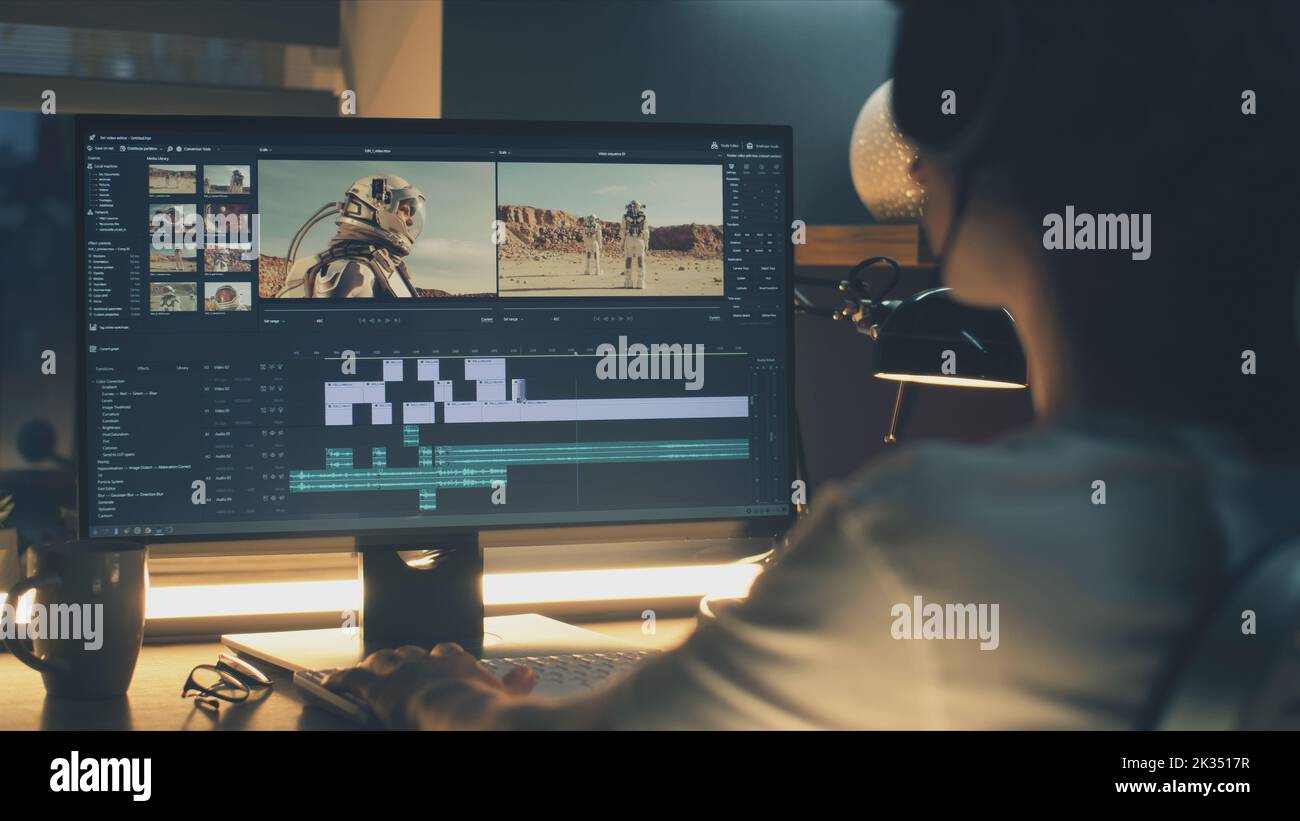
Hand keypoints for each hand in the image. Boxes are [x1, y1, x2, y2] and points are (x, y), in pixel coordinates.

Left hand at [323, 643, 536, 729]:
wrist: (466, 715)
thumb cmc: (487, 710)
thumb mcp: (505, 696)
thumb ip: (514, 684)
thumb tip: (527, 675)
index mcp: (459, 664)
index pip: (446, 653)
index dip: (438, 659)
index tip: (437, 664)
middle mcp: (429, 661)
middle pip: (412, 652)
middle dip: (404, 659)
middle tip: (398, 668)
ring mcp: (403, 671)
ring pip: (383, 660)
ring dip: (376, 666)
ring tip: (369, 672)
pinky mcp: (380, 687)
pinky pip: (353, 678)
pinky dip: (342, 679)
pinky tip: (332, 682)